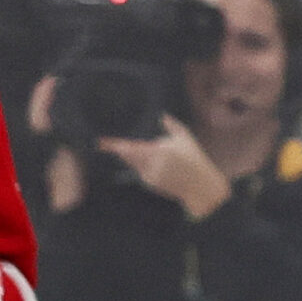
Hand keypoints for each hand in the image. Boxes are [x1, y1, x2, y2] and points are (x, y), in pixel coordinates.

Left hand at [101, 115, 231, 220]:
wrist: (199, 185)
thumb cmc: (194, 159)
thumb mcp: (185, 137)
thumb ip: (171, 124)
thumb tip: (161, 115)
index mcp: (159, 151)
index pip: (131, 147)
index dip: (114, 145)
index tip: (102, 142)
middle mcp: (151, 164)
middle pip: (127, 156)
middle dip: (118, 149)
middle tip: (107, 144)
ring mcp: (150, 175)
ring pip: (132, 163)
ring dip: (130, 156)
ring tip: (145, 152)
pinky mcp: (150, 183)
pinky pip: (139, 171)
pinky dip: (140, 165)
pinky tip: (154, 163)